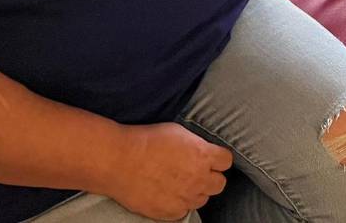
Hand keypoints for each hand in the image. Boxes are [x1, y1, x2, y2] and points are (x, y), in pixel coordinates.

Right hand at [108, 122, 230, 219]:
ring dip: (194, 192)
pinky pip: (183, 212)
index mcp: (203, 155)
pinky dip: (178, 205)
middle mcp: (198, 179)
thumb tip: (203, 151)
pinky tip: (167, 194)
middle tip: (196, 172)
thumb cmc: (146, 141)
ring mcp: (184, 198)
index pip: (226, 161)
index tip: (211, 158)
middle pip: (219, 184)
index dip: (218, 159)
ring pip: (202, 199)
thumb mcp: (179, 132)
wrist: (119, 160)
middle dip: (211, 177)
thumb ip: (197, 145)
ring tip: (178, 183)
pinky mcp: (169, 213)